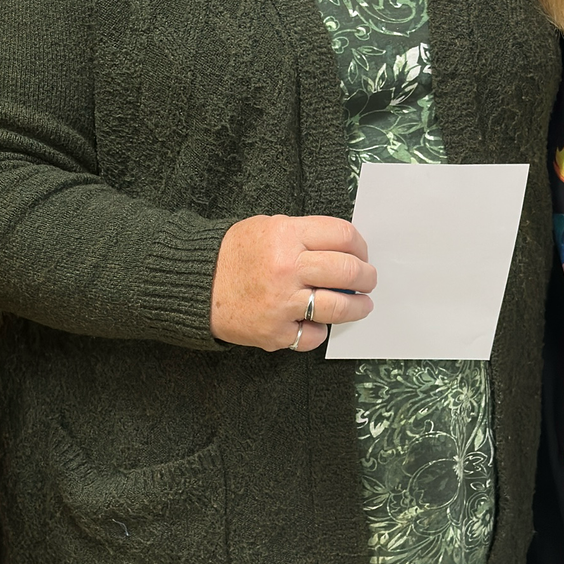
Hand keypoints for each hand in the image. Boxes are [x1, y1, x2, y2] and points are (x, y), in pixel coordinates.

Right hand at [210, 214, 376, 352]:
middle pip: (348, 270)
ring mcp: (281, 302)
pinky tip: (314, 323)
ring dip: (358, 307)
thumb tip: (346, 248)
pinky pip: (313, 336)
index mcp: (286, 235)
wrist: (195, 284)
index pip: (344, 236)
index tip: (361, 254)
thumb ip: (305, 234)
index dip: (361, 246)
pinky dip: (318, 331)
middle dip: (367, 276)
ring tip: (361, 305)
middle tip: (368, 280)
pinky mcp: (274, 332)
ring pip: (339, 307)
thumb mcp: (268, 227)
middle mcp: (287, 268)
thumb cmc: (234, 254)